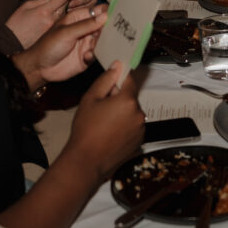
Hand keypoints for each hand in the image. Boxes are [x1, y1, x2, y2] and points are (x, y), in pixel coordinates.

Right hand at [5, 0, 72, 48]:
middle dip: (69, 0)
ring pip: (64, 16)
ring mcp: (52, 29)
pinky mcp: (52, 36)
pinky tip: (59, 16)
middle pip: (65, 7)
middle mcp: (51, 20)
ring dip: (65, 10)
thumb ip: (40, 1)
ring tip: (66, 4)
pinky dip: (61, 19)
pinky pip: (60, 24)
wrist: (12, 42)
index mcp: (44, 11)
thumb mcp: (26, 6)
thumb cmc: (16, 23)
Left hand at [15, 5, 107, 86]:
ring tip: (93, 46)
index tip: (117, 14)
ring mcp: (86, 43)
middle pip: (103, 26)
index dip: (106, 12)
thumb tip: (105, 16)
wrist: (39, 67)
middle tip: (112, 32)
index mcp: (78, 18)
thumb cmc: (48, 45)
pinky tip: (86, 56)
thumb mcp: (66, 32)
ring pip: (102, 41)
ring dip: (101, 43)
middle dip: (108, 29)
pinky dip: (94, 55)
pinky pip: (97, 54)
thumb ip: (85, 25)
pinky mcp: (87, 57)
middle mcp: (84, 30)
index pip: (96, 12)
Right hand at [63, 62, 144, 179]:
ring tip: (104, 123)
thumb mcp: (90, 98)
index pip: (129, 79)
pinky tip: (110, 133)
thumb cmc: (86, 130)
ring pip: (132, 112)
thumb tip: (116, 66)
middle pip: (130, 97)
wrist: (87, 160)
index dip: (120, 76)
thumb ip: (105, 80)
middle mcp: (139, 113)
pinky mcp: (140, 140)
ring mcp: (141, 128)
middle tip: (101, 107)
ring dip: (122, 113)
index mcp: (127, 100)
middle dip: (118, 98)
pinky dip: (125, 126)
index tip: (114, 76)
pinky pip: (133, 126)